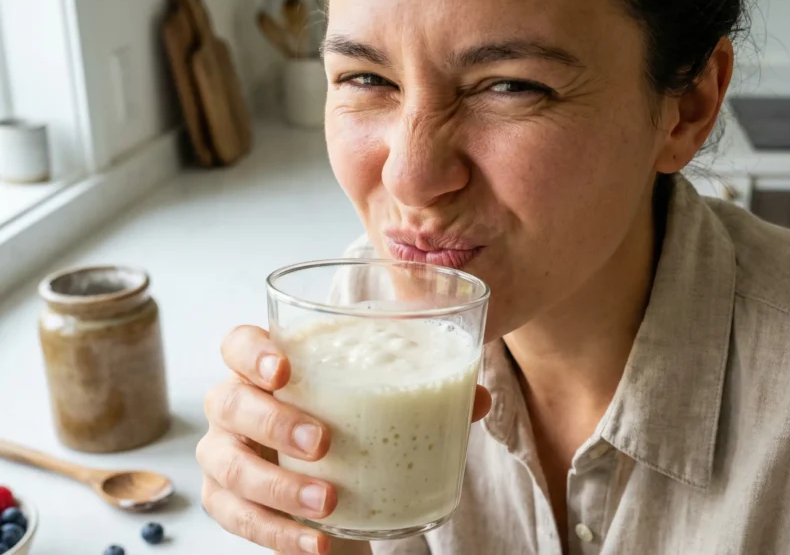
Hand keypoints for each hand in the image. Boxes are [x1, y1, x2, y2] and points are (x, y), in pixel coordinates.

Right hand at [197, 325, 491, 553]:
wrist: (330, 480)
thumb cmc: (352, 424)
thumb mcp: (384, 402)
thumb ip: (426, 391)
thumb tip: (475, 397)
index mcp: (268, 367)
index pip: (237, 344)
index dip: (252, 352)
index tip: (285, 371)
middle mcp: (236, 404)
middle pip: (229, 402)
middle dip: (274, 423)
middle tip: (323, 441)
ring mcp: (226, 453)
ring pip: (229, 466)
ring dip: (278, 486)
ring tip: (326, 501)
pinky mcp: (227, 500)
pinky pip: (237, 518)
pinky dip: (276, 534)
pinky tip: (314, 544)